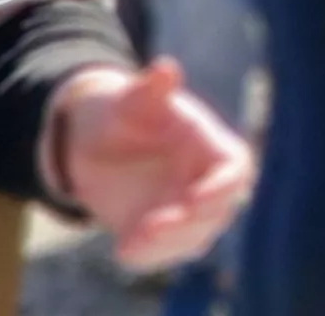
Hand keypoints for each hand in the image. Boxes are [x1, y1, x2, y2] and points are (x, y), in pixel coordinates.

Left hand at [48, 59, 253, 269]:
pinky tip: (122, 252)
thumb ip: (149, 90)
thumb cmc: (119, 113)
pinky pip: (164, 253)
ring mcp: (183, 212)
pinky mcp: (160, 234)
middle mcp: (204, 183)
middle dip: (189, 224)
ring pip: (193, 238)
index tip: (196, 199)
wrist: (90, 144)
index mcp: (210, 146)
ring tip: (130, 244)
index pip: (234, 169)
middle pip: (217, 212)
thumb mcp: (129, 100)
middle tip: (151, 227)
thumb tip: (165, 68)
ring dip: (168, 245)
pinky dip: (148, 257)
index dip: (223, 186)